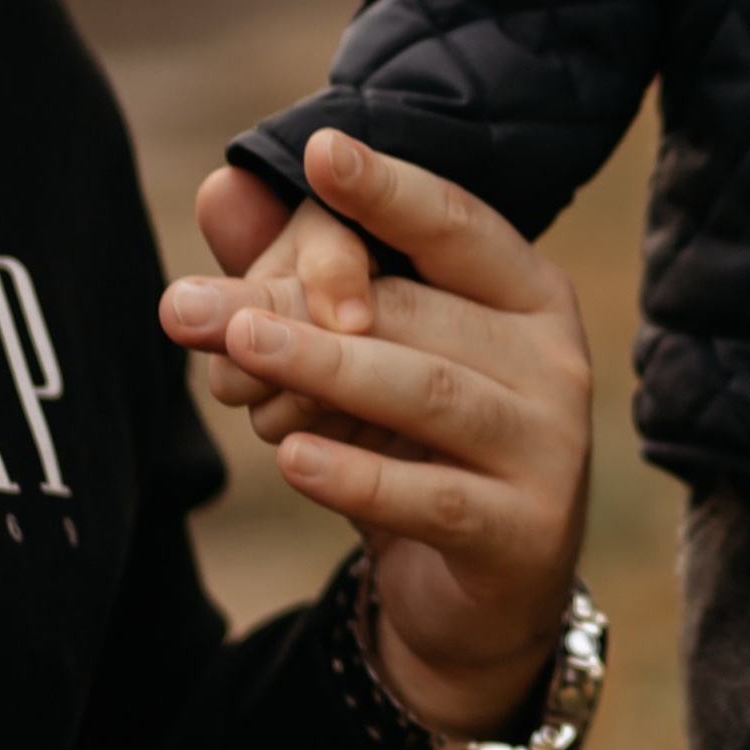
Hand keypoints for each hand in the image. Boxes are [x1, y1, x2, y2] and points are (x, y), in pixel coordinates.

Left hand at [162, 130, 590, 739]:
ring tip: (238, 352)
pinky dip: (358, 474)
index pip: (458, 225)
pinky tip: (291, 458)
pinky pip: (432, 496)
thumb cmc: (419, 446)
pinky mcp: (525, 533)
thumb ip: (299, 270)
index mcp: (528, 294)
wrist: (481, 601)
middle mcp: (555, 361)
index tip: (321, 149)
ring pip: (427, 393)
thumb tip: (220, 185)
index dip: (391, 188)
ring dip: (326, 368)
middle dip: (300, 304)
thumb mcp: (365, 354)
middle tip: (193, 308)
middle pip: (418, 312)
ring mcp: (551, 449)